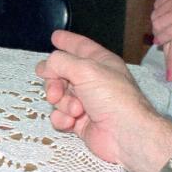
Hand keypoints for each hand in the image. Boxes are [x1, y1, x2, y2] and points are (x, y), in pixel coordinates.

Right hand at [35, 29, 157, 165]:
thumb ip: (60, 62)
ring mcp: (86, 102)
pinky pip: (60, 115)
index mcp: (100, 63)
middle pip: (61, 73)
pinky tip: (71, 122)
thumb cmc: (112, 97)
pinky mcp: (80, 122)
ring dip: (62, 103)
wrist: (125, 134)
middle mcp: (93, 80)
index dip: (68, 41)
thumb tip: (46, 67)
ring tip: (76, 110)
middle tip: (55, 92)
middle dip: (54, 82)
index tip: (55, 36)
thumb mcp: (85, 69)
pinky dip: (62, 118)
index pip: (80, 46)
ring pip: (58, 96)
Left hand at [152, 0, 171, 46]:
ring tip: (159, 43)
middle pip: (159, 14)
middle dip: (157, 26)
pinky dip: (164, 39)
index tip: (160, 23)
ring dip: (159, 35)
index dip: (159, 14)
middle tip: (158, 36)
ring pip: (161, 23)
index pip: (162, 2)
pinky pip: (171, 31)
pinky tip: (161, 43)